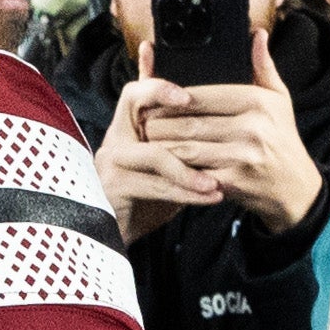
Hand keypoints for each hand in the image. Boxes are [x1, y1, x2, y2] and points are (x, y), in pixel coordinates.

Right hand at [97, 57, 219, 245]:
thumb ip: (184, 151)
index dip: (159, 87)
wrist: (112, 242)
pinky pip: (155, 185)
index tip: (187, 95)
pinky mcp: (111, 186)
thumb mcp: (167, 174)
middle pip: (133, 102)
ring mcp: (109, 161)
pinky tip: (211, 197)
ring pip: (155, 153)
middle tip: (212, 122)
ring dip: (190, 170)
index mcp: (126, 130)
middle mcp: (113, 139)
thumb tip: (219, 133)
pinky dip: (186, 192)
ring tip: (216, 184)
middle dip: (169, 103)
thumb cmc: (143, 206)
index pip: (136, 92)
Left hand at [141, 27, 319, 235]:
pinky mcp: (236, 182)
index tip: (153, 100)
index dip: (172, 98)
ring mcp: (244, 156)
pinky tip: (163, 167)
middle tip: (141, 123)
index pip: (203, 95)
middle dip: (160, 124)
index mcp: (258, 101)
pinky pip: (195, 174)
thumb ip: (263, 66)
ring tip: (146, 142)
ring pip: (188, 149)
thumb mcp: (279, 99)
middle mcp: (252, 127)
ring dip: (162, 147)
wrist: (296, 189)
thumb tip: (256, 33)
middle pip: (190, 123)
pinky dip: (176, 171)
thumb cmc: (283, 139)